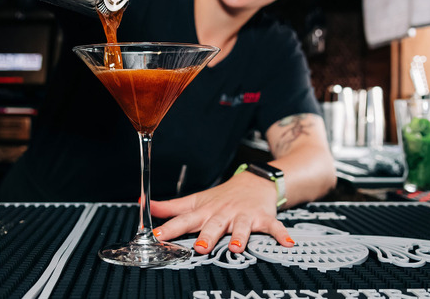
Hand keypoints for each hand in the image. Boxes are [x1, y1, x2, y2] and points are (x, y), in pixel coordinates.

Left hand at [150, 172, 294, 254]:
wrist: (256, 181)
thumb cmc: (222, 196)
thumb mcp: (196, 200)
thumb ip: (170, 207)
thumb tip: (142, 204)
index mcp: (205, 211)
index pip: (184, 220)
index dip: (169, 228)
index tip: (157, 236)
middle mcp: (224, 213)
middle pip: (213, 225)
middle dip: (207, 236)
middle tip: (199, 247)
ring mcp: (244, 216)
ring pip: (242, 226)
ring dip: (240, 236)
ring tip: (237, 247)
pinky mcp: (264, 218)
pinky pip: (273, 227)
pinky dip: (281, 234)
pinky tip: (287, 243)